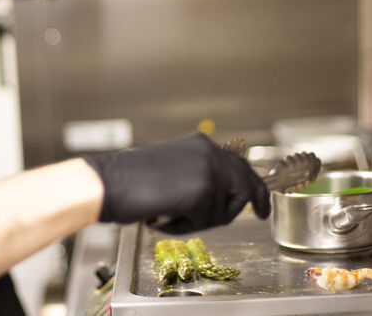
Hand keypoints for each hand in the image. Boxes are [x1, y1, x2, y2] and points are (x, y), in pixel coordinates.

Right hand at [83, 132, 269, 233]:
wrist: (108, 182)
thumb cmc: (131, 180)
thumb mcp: (174, 167)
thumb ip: (200, 175)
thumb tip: (227, 197)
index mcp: (202, 143)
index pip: (241, 167)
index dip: (254, 188)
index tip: (263, 206)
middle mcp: (210, 152)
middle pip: (244, 188)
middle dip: (236, 208)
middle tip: (235, 217)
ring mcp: (209, 170)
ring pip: (224, 211)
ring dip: (198, 221)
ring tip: (169, 213)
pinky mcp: (202, 191)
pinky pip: (206, 222)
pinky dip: (183, 227)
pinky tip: (163, 216)